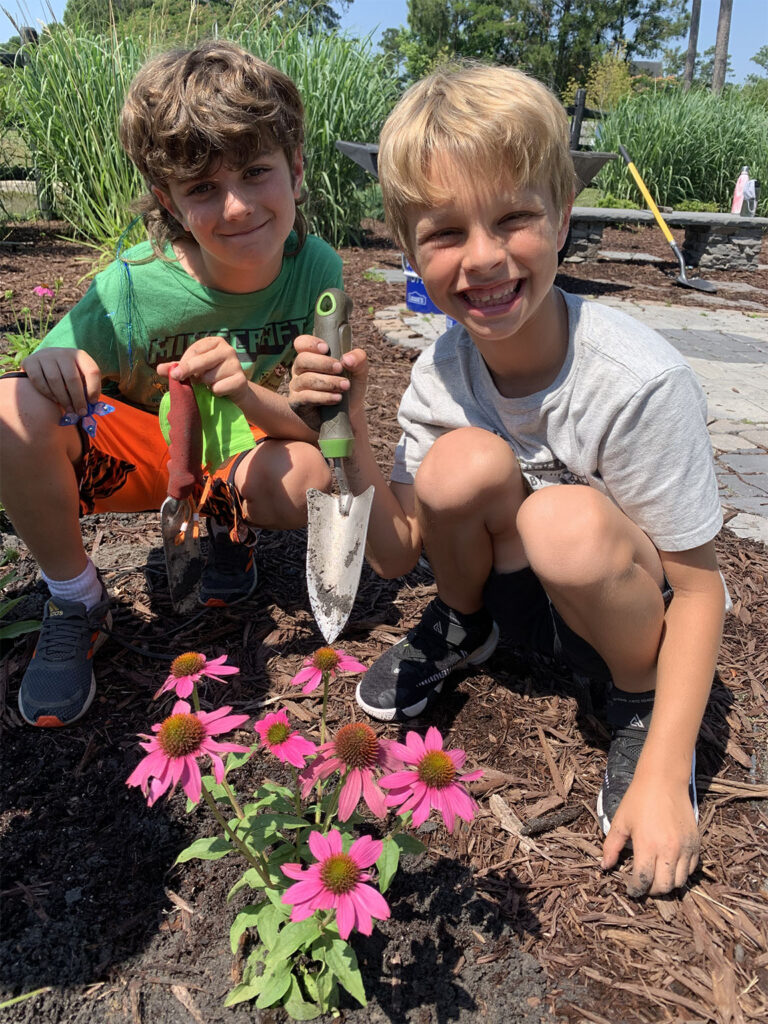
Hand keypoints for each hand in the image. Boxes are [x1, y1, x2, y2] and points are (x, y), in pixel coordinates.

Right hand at [22, 347, 101, 414]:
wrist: (44, 361)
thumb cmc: (68, 374)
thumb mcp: (81, 376)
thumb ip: (87, 388)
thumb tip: (92, 405)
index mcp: (80, 355)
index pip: (92, 371)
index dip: (94, 389)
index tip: (93, 402)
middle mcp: (63, 353)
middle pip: (72, 378)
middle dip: (78, 399)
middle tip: (80, 412)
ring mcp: (46, 356)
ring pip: (55, 380)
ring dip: (63, 399)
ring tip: (69, 409)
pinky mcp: (30, 362)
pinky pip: (38, 380)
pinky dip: (47, 393)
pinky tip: (55, 400)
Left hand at [157, 336, 248, 404]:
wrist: (234, 393)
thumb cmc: (211, 377)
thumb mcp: (192, 371)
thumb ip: (176, 368)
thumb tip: (159, 369)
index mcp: (215, 342)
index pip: (194, 350)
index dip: (183, 363)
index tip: (176, 373)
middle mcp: (228, 349)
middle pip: (201, 361)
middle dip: (186, 370)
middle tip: (176, 377)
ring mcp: (236, 364)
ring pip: (209, 377)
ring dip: (205, 385)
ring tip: (210, 384)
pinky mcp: (241, 380)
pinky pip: (218, 388)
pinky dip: (215, 393)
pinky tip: (221, 391)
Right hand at [288, 334, 367, 427]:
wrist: (349, 414)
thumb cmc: (350, 388)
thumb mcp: (359, 372)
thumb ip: (358, 359)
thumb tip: (347, 359)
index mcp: (311, 357)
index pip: (301, 343)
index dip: (310, 343)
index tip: (326, 348)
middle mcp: (300, 370)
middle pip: (302, 360)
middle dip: (323, 363)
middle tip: (340, 369)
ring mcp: (296, 387)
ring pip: (306, 379)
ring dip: (328, 382)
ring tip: (345, 386)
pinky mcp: (297, 404)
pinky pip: (305, 397)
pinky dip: (323, 397)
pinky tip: (337, 398)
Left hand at [601, 775, 699, 895]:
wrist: (663, 781)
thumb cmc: (639, 799)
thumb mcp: (620, 822)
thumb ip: (611, 846)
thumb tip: (604, 866)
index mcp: (647, 845)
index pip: (643, 881)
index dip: (635, 889)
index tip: (631, 889)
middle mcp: (669, 850)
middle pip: (663, 887)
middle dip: (651, 891)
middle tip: (643, 886)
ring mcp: (685, 848)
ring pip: (680, 882)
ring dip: (667, 884)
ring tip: (657, 878)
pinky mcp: (696, 843)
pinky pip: (691, 869)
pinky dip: (681, 873)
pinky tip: (670, 866)